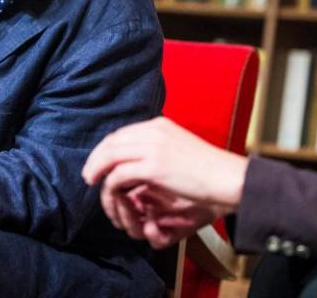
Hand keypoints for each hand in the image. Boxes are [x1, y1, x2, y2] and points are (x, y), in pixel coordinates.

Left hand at [82, 117, 248, 244]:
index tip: (99, 161)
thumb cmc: (208, 170)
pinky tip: (109, 192)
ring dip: (97, 169)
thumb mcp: (180, 149)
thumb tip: (140, 159)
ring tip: (91, 181)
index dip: (106, 148)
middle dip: (96, 157)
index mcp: (160, 125)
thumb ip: (160, 148)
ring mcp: (153, 147)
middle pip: (112, 141)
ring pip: (110, 154)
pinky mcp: (153, 167)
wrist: (227, 178)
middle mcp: (154, 131)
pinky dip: (110, 184)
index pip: (123, 133)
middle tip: (88, 174)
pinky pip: (119, 174)